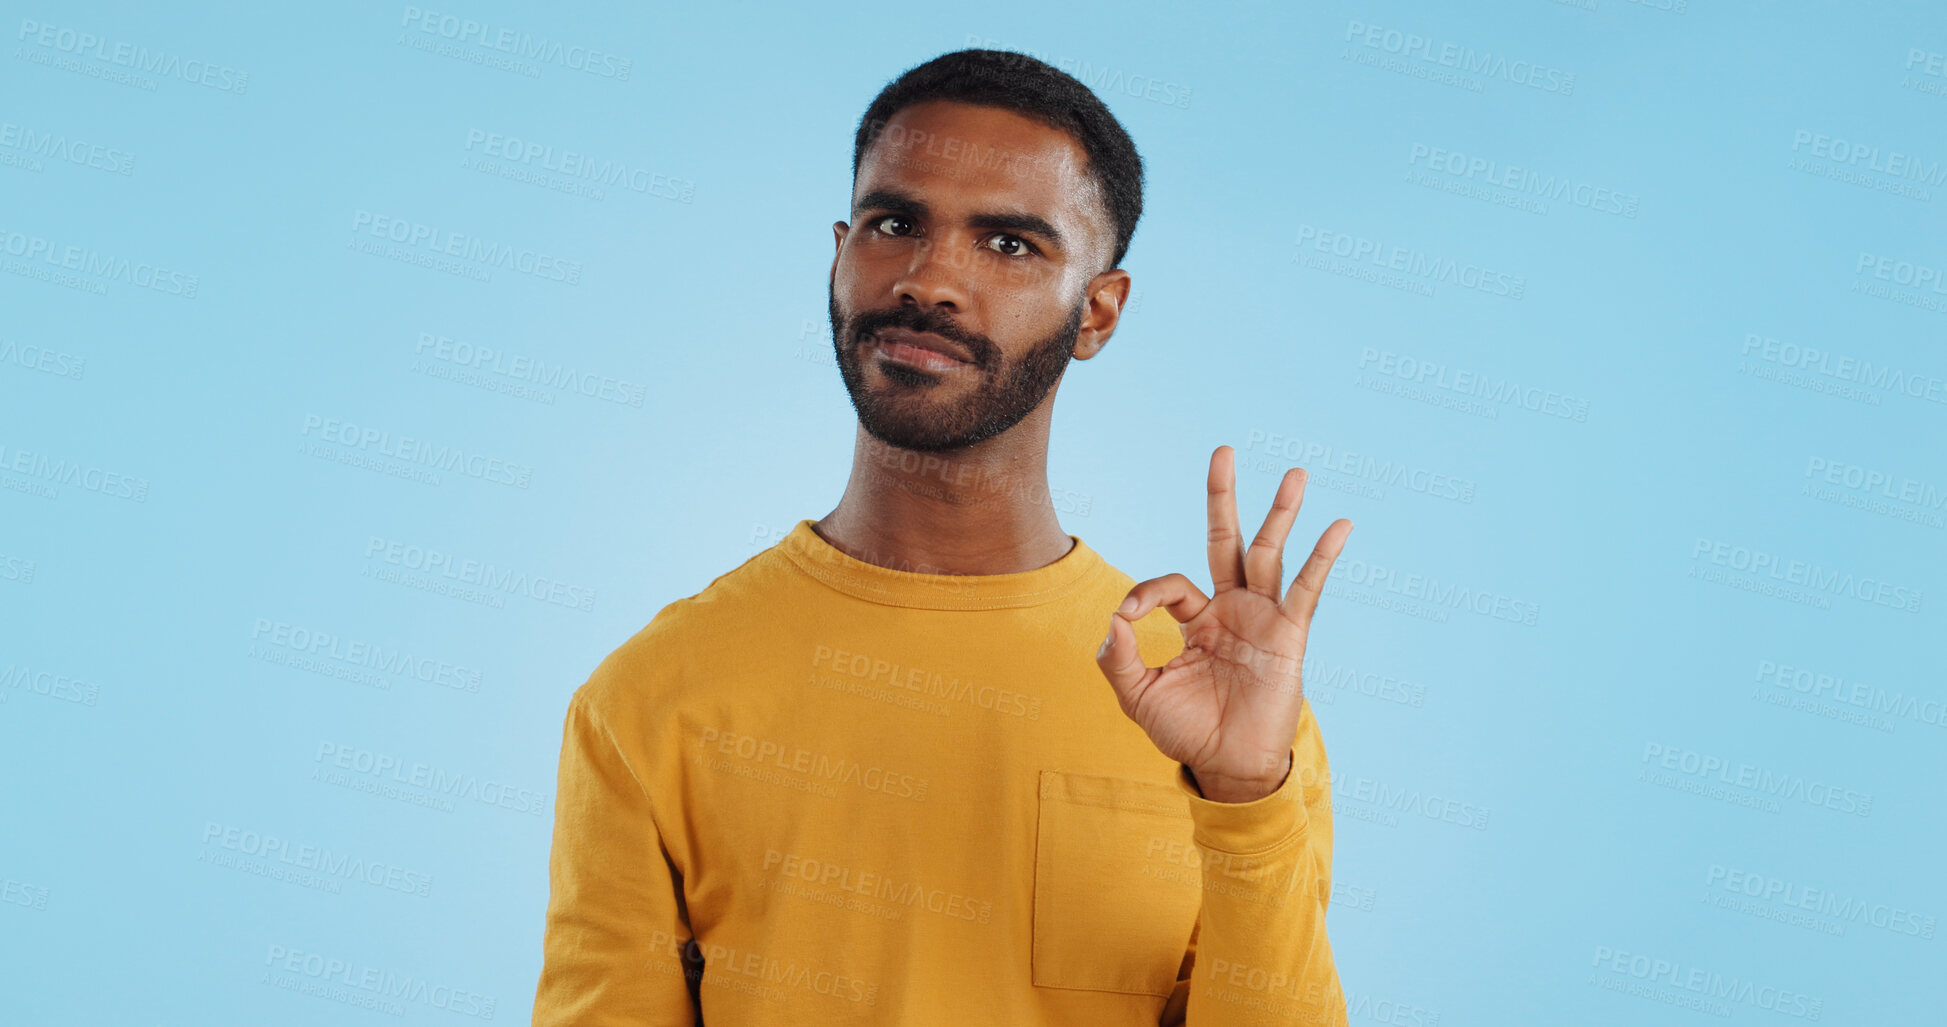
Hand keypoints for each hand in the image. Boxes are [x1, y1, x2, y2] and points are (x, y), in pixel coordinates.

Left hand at [1095, 445, 1352, 802]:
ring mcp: (1262, 618)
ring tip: (1295, 472)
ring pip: (1269, 553)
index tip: (1129, 615)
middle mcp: (1232, 609)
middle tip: (1223, 451)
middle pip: (1227, 541)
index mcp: (1197, 620)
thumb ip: (1117, 658)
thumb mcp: (1137, 696)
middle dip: (1223, 498)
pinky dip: (1323, 557)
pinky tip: (1339, 527)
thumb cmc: (1186, 732)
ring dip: (1281, 512)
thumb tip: (1112, 620)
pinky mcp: (1289, 635)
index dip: (1145, 592)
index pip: (1172, 584)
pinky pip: (1307, 590)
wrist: (1228, 768)